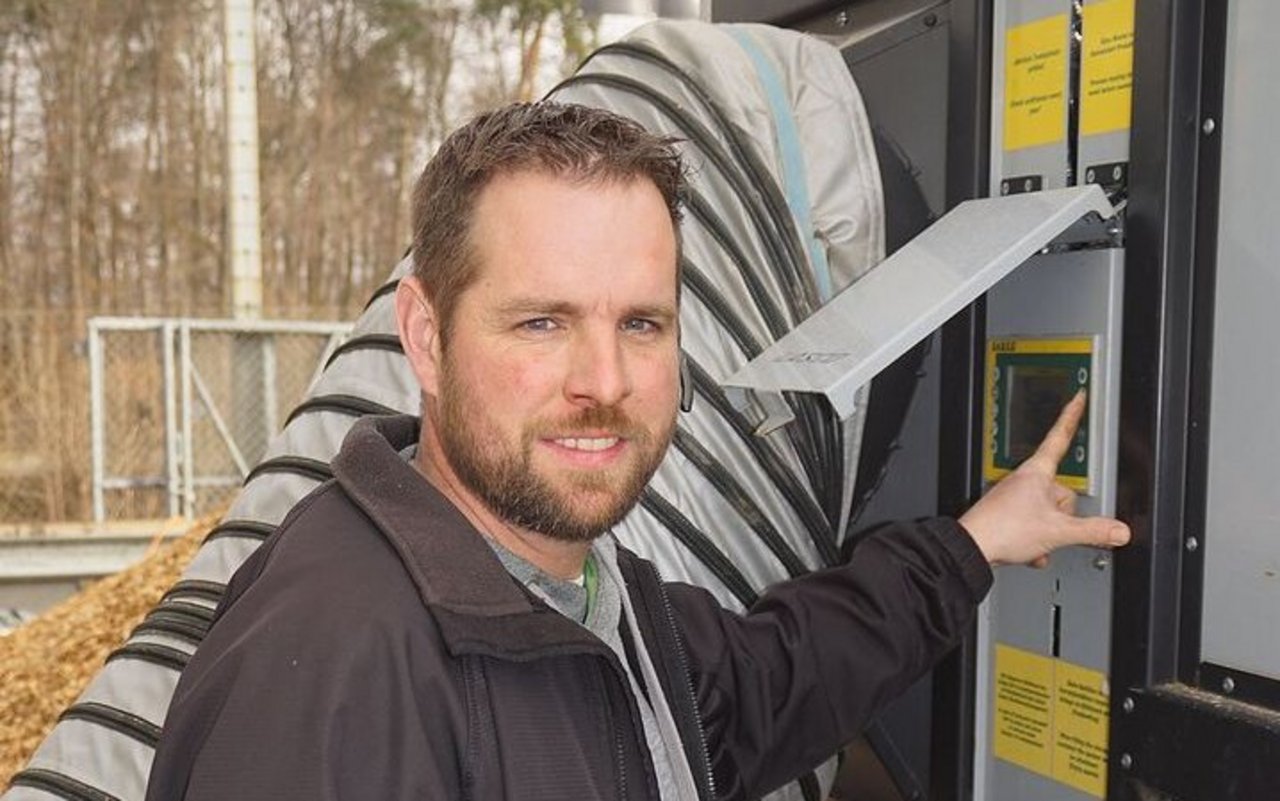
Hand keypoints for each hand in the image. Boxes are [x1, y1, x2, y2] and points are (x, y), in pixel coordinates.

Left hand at [958, 391, 1130, 566]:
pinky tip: (1030, 551)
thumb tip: (1118, 531)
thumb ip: (1093, 530)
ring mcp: (1014, 496)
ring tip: (1035, 541)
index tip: (1078, 397)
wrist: (972, 547)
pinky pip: (1034, 524)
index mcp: (1037, 472)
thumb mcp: (1059, 531)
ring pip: (1049, 512)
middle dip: (1063, 514)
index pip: (1060, 436)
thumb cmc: (1003, 529)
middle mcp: (1024, 479)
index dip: (1072, 416)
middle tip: (1052, 528)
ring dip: (1049, 532)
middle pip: (1062, 491)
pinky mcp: (1007, 514)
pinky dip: (1037, 540)